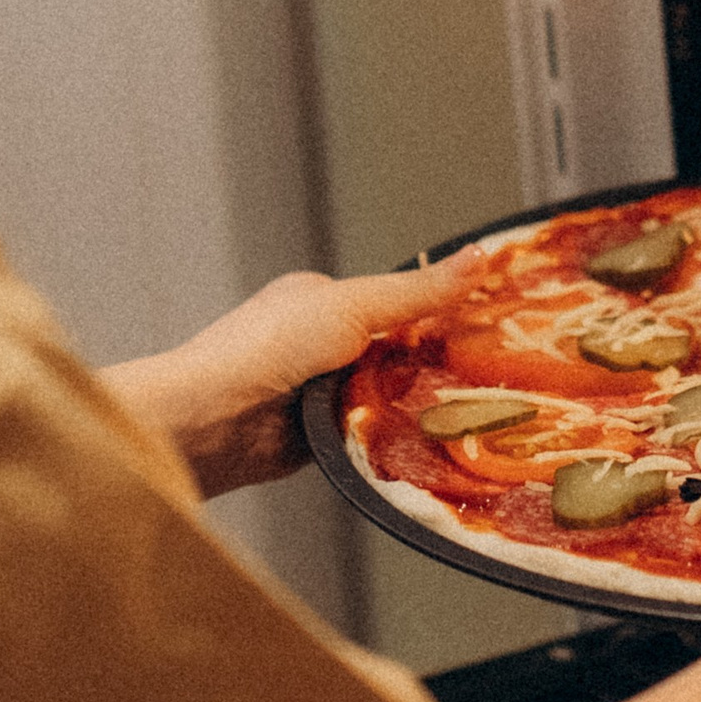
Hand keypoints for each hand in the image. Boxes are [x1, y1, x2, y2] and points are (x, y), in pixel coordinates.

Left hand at [104, 255, 471, 496]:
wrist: (213, 421)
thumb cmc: (266, 349)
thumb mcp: (353, 307)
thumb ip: (416, 292)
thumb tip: (479, 258)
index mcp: (323, 300)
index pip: (396, 302)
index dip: (440, 313)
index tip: (487, 327)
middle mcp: (320, 344)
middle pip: (397, 355)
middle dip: (432, 367)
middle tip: (485, 378)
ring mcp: (319, 393)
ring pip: (387, 399)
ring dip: (412, 408)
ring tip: (464, 413)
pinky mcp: (319, 438)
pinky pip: (370, 437)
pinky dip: (390, 440)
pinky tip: (422, 444)